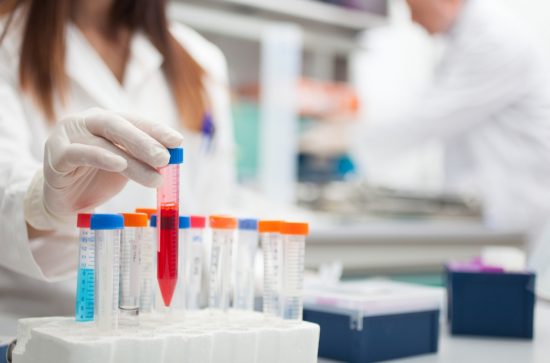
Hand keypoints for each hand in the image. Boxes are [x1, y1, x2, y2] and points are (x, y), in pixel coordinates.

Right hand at [24, 108, 182, 230]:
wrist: (66, 203)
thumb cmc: (97, 178)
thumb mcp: (126, 166)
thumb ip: (143, 158)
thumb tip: (171, 155)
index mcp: (105, 120)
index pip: (133, 120)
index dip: (156, 130)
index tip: (177, 141)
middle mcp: (85, 122)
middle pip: (118, 125)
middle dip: (145, 141)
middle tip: (166, 158)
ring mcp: (67, 136)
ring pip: (104, 143)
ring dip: (133, 160)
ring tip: (155, 176)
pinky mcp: (55, 155)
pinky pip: (78, 153)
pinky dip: (100, 157)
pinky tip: (119, 164)